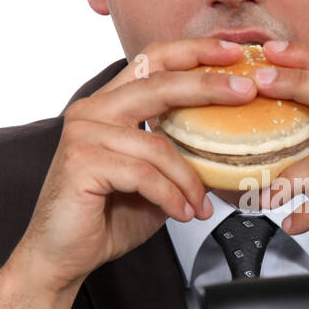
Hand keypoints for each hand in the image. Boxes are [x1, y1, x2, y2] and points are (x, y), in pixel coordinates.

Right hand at [9, 37, 256, 295]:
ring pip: (158, 145)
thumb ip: (180, 154)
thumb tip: (231, 146)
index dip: (193, 52)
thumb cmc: (106, 218)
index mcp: (109, 105)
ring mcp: (84, 134)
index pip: (153, 62)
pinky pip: (144, 175)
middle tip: (245, 91)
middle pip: (159, 83)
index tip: (233, 53)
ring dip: (190, 180)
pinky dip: (171, 197)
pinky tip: (182, 213)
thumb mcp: (156, 180)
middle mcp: (92, 110)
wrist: (63, 256)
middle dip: (207, 85)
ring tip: (202, 205)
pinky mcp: (81, 162)